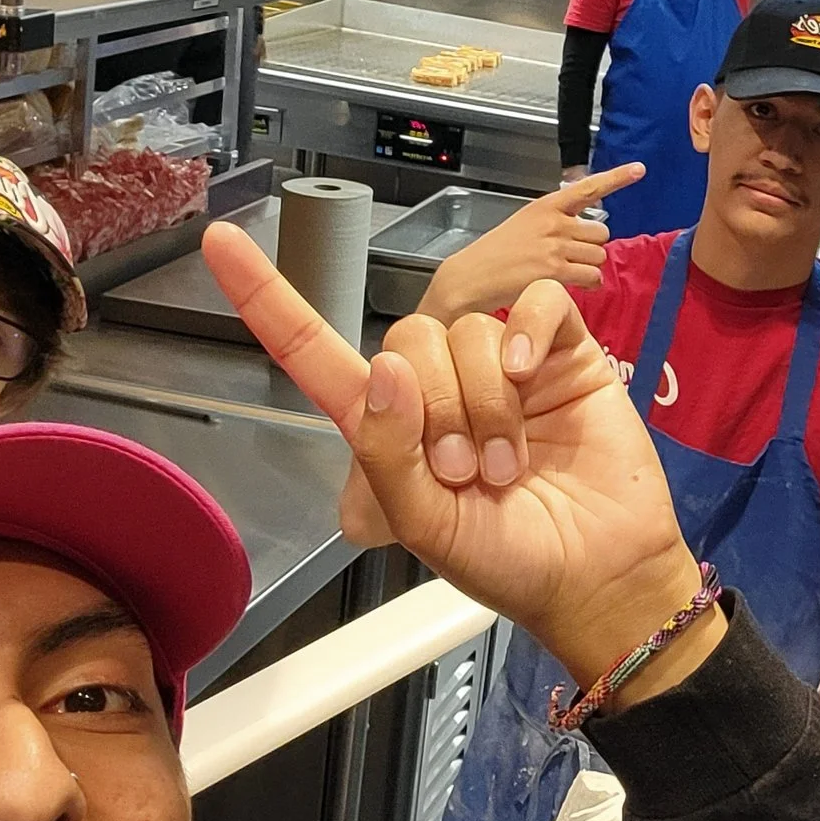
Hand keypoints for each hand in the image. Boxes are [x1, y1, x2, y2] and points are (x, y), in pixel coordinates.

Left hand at [202, 224, 711, 697]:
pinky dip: (526, 333)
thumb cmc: (511, 562)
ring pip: (469, 328)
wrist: (600, 576)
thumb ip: (388, 454)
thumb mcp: (425, 527)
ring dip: (486, 403)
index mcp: (390, 428)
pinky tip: (529, 376)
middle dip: (433, 407)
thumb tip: (387, 367)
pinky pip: (534, 304)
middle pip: (407, 337)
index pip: (317, 353)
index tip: (219, 244)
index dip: (268, 300)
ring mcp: (504, 366)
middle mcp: (441, 387)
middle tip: (467, 473)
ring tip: (509, 465)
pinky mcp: (562, 353)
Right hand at [418, 163, 640, 322]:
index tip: (639, 168)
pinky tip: (571, 284)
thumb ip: (556, 222)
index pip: (588, 188)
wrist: (470, 278)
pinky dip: (588, 284)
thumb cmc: (496, 254)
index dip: (617, 178)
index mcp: (546, 206)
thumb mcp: (525, 224)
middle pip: (601, 234)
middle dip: (592, 247)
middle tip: (569, 257)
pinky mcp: (555, 271)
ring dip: (588, 267)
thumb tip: (588, 232)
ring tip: (564, 272)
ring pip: (599, 257)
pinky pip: (592, 276)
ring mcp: (555, 246)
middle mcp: (554, 223)